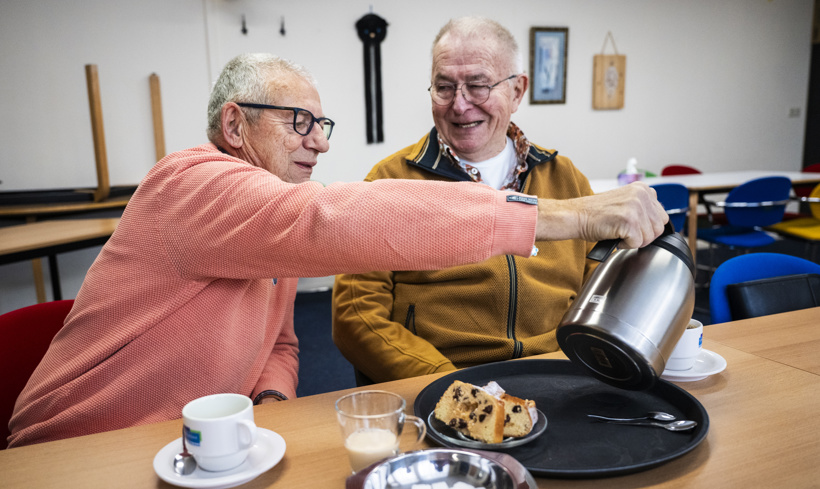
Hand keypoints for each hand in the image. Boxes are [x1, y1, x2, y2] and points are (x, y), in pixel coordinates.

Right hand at [535, 182, 667, 248]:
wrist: (576, 215)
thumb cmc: (597, 213)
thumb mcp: (625, 201)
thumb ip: (643, 207)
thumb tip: (657, 223)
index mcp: (643, 189)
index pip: (662, 216)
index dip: (648, 226)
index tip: (634, 227)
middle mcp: (642, 195)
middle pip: (659, 228)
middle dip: (643, 235)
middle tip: (626, 233)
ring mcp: (636, 207)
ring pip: (649, 237)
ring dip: (634, 241)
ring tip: (619, 233)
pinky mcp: (629, 221)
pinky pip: (637, 243)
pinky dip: (625, 245)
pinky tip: (614, 236)